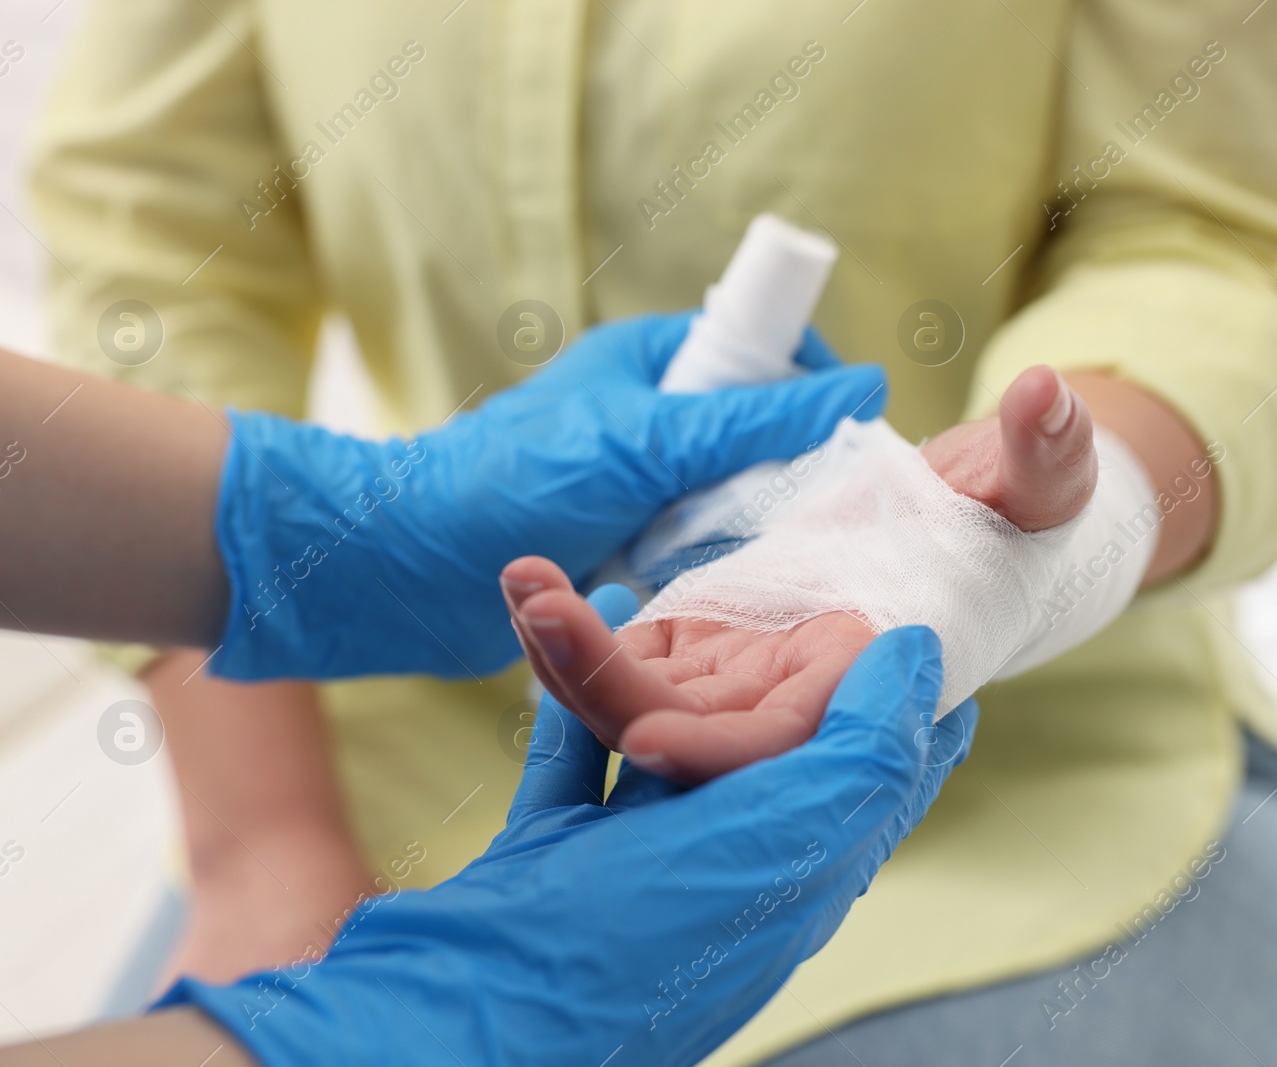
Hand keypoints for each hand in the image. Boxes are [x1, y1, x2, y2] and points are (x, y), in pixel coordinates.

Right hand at [160, 586, 975, 1066]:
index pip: (869, 766)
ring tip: (641, 588)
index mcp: (797, 868)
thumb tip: (920, 659)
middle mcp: (724, 866)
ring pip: (654, 734)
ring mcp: (634, 866)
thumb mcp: (782, 841)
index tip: (895, 612)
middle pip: (755, 736)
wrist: (472, 1021)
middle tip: (764, 584)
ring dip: (639, 656)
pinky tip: (570, 619)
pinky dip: (573, 685)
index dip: (888, 691)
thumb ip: (862, 753)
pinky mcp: (555, 861)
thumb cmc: (639, 937)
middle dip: (753, 654)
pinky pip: (575, 755)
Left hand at [207, 312, 885, 680]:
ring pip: (729, 497)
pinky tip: (736, 594)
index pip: (763, 350)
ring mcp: (635, 482)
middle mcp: (648, 415)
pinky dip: (713, 566)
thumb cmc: (521, 479)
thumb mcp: (655, 440)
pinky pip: (693, 548)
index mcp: (652, 360)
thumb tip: (866, 384)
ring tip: (788, 566)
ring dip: (751, 527)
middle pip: (756, 431)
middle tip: (835, 519)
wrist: (410, 566)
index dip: (814, 388)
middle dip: (791, 470)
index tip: (860, 439)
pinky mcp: (620, 542)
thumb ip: (762, 419)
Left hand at [503, 365, 1093, 781]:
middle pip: (687, 725)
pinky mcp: (706, 644)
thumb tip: (1050, 398)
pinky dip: (577, 633)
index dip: (717, 747)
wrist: (981, 528)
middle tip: (540, 602)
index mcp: (866, 670)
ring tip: (522, 577)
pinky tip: (533, 581)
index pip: (784, 739)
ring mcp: (744, 669)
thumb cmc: (1015, 516)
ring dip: (571, 653)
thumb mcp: (1025, 481)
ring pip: (642, 696)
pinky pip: (630, 659)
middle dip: (602, 684)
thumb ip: (1040, 459)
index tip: (641, 736)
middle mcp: (797, 687)